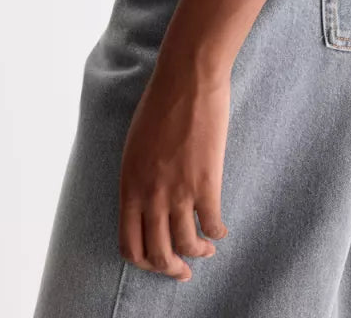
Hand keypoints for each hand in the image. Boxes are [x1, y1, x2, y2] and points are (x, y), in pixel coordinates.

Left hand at [118, 55, 230, 280]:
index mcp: (128, 184)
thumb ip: (138, 178)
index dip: (145, 262)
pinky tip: (221, 230)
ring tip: (207, 249)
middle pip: (158, 254)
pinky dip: (218, 233)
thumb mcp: (135, 145)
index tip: (159, 263)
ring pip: (186, 245)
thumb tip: (147, 204)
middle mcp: (150, 194)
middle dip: (172, 269)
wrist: (187, 78)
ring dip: (198, 253)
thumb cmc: (160, 103)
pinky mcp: (206, 182)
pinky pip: (212, 224)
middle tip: (183, 272)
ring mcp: (178, 190)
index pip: (130, 244)